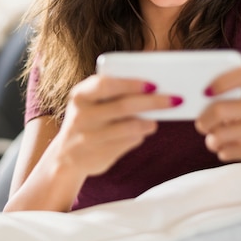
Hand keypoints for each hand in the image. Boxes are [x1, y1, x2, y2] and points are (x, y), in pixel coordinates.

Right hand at [52, 74, 180, 177]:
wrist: (66, 157)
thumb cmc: (88, 120)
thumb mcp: (90, 103)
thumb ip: (113, 94)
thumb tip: (153, 89)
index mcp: (80, 95)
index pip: (106, 84)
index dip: (130, 83)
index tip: (153, 84)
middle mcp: (82, 115)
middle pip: (123, 106)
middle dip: (152, 102)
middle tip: (175, 99)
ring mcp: (90, 137)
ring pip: (129, 127)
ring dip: (149, 122)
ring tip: (157, 120)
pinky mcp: (100, 155)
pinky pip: (128, 143)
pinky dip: (140, 136)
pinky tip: (145, 130)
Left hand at [195, 64, 240, 175]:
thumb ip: (224, 97)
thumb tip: (188, 101)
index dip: (221, 80)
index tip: (205, 92)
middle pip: (220, 109)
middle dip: (204, 120)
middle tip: (201, 125)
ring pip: (221, 134)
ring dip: (211, 140)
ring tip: (213, 141)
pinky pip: (229, 151)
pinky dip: (222, 152)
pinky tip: (226, 150)